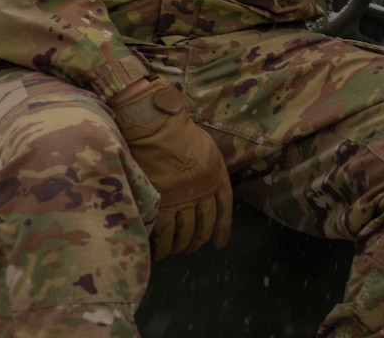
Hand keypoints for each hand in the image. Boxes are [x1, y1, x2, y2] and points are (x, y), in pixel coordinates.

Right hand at [108, 76, 231, 258]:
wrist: (159, 131)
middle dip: (199, 239)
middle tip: (192, 248)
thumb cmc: (180, 133)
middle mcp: (204, 193)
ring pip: (186, 233)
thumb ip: (208, 168)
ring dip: (181, 245)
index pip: (224, 208)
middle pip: (205, 224)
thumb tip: (203, 179)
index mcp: (217, 177)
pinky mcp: (163, 207)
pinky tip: (159, 252)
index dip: (222, 228)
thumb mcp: (207, 148)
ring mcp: (183, 202)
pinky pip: (165, 235)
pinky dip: (162, 246)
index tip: (219, 243)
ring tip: (175, 251)